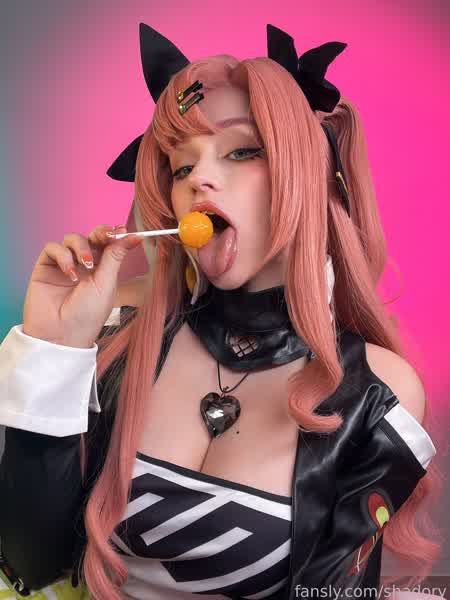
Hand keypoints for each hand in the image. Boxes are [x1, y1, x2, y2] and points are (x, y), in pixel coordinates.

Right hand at [23, 224, 142, 347]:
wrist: (62, 335)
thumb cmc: (88, 315)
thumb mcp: (107, 283)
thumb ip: (115, 256)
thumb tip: (136, 235)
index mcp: (103, 269)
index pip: (108, 243)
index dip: (114, 234)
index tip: (122, 230)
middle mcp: (84, 265)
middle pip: (91, 236)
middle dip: (100, 233)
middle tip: (105, 236)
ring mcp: (64, 264)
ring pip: (72, 238)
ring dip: (81, 247)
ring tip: (85, 266)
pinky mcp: (45, 267)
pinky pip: (53, 248)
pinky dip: (62, 256)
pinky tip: (70, 274)